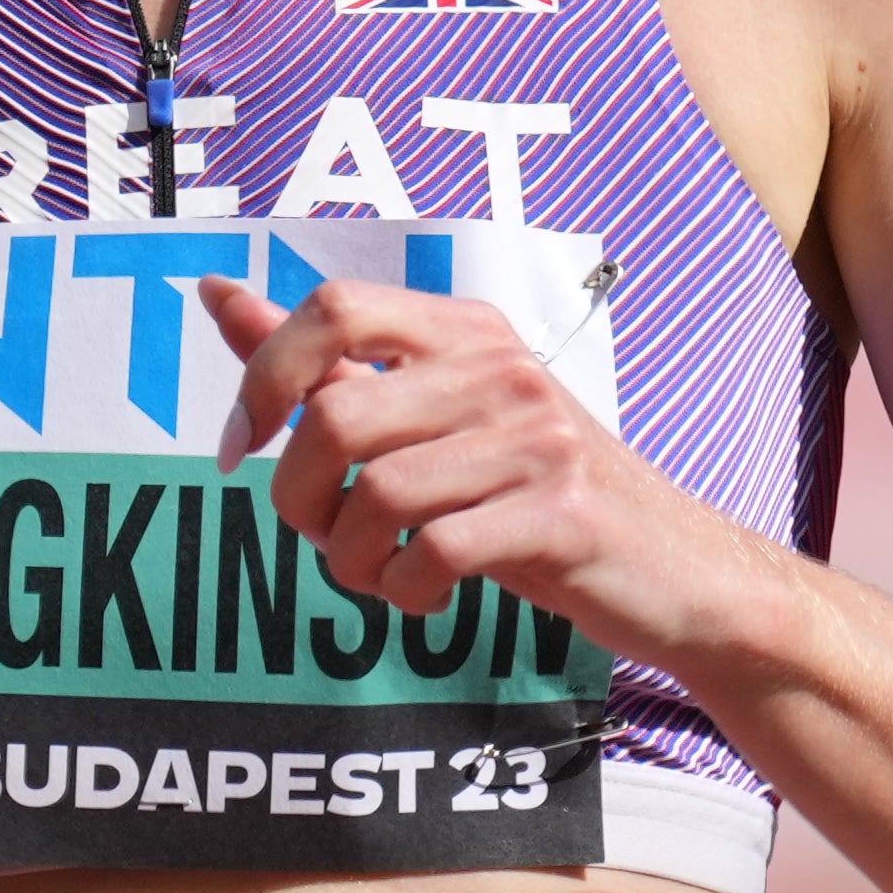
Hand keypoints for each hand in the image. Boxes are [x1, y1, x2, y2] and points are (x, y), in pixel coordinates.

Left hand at [198, 272, 737, 661]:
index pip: (336, 308)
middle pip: (336, 418)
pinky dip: (403, 592)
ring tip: (378, 576)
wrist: (674, 571)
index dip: (266, 375)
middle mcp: (503, 368)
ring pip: (375, 496)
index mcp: (467, 330)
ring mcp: (539, 439)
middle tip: (322, 537)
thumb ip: (329, 363)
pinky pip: (432, 553)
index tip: (240, 443)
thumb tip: (219, 296)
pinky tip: (423, 596)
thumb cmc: (534, 495)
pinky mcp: (561, 514)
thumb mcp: (435, 418)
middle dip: (297, 499)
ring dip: (349, 561)